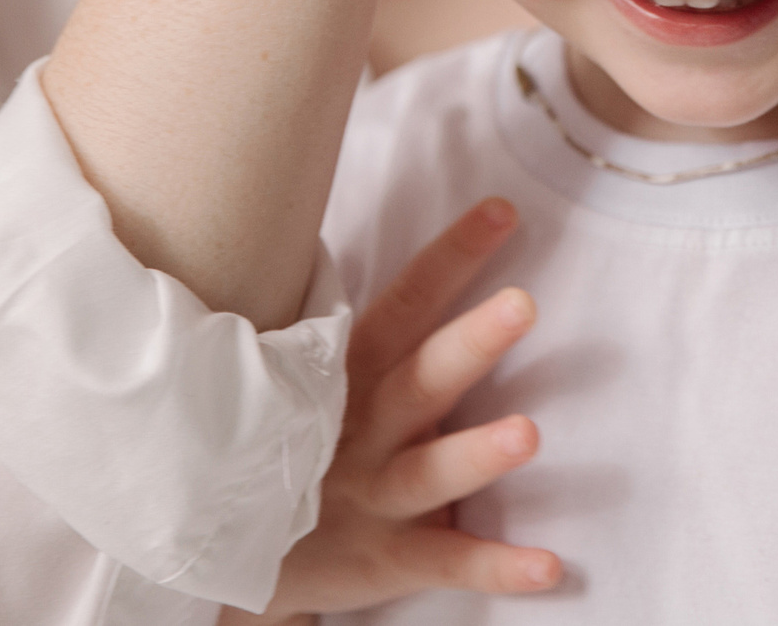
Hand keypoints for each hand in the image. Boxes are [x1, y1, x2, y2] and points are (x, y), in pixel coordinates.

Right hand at [227, 200, 561, 621]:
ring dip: (476, 456)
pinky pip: (444, 563)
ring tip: (529, 434)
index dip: (451, 258)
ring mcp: (372, 496)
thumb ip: (348, 329)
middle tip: (524, 304)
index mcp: (346, 373)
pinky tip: (550, 567)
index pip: (403, 303)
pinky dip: (494, 567)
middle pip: (419, 380)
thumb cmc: (287, 439)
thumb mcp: (300, 379)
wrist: (227, 551)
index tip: (503, 210)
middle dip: (470, 343)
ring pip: (427, 474)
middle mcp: (359, 429)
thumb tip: (372, 237)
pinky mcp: (382, 560)